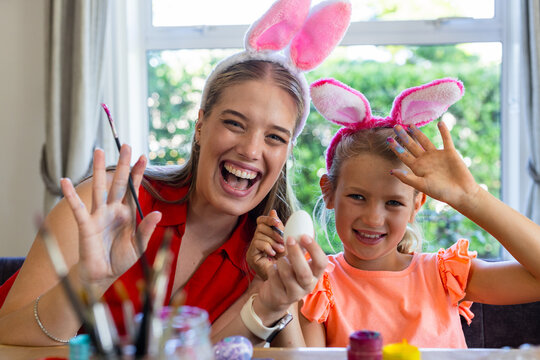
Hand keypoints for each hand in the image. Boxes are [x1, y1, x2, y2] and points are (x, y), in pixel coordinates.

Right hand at [60, 145, 160, 284]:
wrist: (103, 275)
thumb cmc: (121, 259)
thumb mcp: (139, 245)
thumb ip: (146, 229)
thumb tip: (157, 213)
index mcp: (128, 213)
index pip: (134, 189)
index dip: (138, 174)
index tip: (144, 157)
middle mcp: (113, 210)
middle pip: (118, 183)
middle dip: (123, 165)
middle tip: (127, 145)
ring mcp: (99, 215)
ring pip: (99, 188)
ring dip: (98, 169)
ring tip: (98, 150)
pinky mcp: (86, 224)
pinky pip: (78, 208)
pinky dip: (70, 195)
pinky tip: (64, 180)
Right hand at [246, 209, 285, 279]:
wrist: (284, 280)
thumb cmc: (287, 261)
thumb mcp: (287, 241)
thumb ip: (282, 228)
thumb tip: (273, 211)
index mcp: (266, 235)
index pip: (261, 220)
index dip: (268, 219)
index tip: (277, 222)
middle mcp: (257, 240)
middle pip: (260, 226)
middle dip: (273, 232)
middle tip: (282, 240)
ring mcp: (253, 248)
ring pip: (259, 234)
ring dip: (272, 241)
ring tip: (279, 250)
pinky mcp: (250, 256)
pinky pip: (257, 243)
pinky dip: (267, 247)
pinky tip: (272, 254)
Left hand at [255, 234, 327, 315]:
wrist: (274, 298)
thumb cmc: (288, 275)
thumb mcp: (297, 263)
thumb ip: (300, 248)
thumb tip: (299, 226)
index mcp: (315, 275)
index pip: (322, 263)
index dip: (314, 249)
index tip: (304, 236)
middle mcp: (308, 286)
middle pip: (304, 272)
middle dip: (296, 253)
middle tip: (290, 239)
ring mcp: (294, 294)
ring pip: (286, 273)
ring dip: (281, 261)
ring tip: (280, 261)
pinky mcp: (281, 297)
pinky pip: (274, 276)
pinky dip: (272, 268)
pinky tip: (273, 270)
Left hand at [388, 122, 479, 208]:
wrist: (461, 193)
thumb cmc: (441, 192)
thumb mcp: (422, 185)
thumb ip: (407, 178)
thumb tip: (391, 171)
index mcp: (417, 168)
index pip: (404, 155)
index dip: (396, 147)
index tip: (388, 139)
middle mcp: (425, 160)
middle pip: (412, 145)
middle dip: (404, 136)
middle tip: (396, 126)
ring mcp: (437, 155)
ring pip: (425, 141)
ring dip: (418, 133)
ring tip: (410, 125)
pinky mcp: (450, 153)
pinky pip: (446, 139)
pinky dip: (444, 131)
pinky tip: (440, 123)